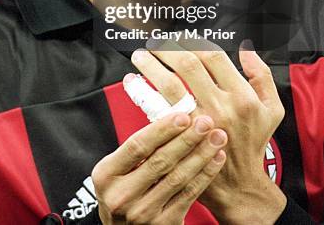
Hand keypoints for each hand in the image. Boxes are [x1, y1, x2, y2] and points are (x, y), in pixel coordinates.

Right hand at [91, 103, 227, 224]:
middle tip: (206, 121)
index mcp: (106, 175)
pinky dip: (205, 175)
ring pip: (178, 177)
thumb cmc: (123, 191)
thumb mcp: (117, 169)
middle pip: (160, 161)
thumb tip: (169, 111)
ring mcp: (142, 213)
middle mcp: (121, 196)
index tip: (183, 114)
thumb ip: (137, 147)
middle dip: (187, 138)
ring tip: (217, 136)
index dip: (162, 129)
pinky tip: (216, 159)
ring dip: (201, 154)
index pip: (137, 145)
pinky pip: (189, 195)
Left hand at [130, 40, 286, 224]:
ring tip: (141, 56)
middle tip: (156, 42)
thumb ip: (262, 75)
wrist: (239, 185)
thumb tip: (246, 49)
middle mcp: (220, 107)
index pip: (213, 57)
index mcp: (241, 96)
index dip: (194, 42)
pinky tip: (133, 82)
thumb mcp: (272, 109)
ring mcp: (198, 124)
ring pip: (169, 85)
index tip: (181, 38)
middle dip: (168, 49)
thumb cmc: (253, 143)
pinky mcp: (180, 138)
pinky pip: (157, 109)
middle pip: (188, 65)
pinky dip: (142, 93)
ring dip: (151, 66)